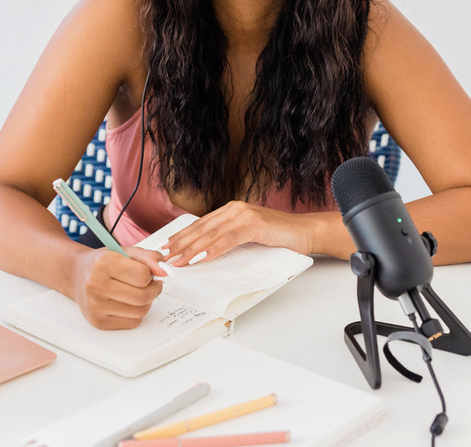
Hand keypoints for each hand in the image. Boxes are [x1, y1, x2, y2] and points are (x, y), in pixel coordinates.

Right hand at [71, 246, 164, 329]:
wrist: (76, 275)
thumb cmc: (104, 262)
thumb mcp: (126, 252)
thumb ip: (149, 257)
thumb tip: (165, 270)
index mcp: (104, 263)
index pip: (143, 275)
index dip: (151, 274)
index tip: (148, 272)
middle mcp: (96, 285)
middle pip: (143, 296)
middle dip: (154, 289)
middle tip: (152, 284)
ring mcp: (95, 306)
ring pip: (140, 311)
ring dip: (147, 302)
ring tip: (139, 292)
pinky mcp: (98, 321)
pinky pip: (132, 323)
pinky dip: (137, 313)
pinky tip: (128, 303)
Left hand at [163, 200, 314, 266]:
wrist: (305, 232)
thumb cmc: (279, 237)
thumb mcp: (248, 237)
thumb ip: (229, 239)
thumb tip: (205, 254)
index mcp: (231, 210)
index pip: (201, 225)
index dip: (182, 236)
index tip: (166, 247)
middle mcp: (235, 209)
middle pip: (202, 228)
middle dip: (181, 243)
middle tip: (165, 256)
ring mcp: (244, 215)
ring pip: (211, 234)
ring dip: (192, 249)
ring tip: (178, 260)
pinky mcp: (254, 225)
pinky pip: (228, 239)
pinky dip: (213, 250)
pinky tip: (201, 258)